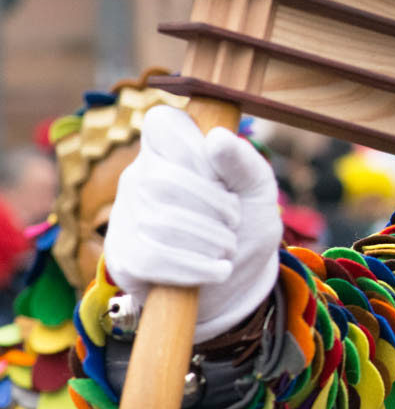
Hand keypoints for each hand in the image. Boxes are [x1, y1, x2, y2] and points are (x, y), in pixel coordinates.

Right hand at [104, 105, 282, 341]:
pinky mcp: (123, 256)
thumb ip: (245, 162)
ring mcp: (126, 216)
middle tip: (235, 220)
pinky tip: (218, 270)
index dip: (194, 149)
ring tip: (228, 247)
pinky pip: (152, 257)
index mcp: (169, 150)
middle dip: (213, 205)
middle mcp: (138, 176)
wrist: (235, 285)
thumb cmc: (246, 226)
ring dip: (211, 239)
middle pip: (163, 180)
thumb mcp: (258, 193)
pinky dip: (196, 267)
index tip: (221, 177)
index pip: (162, 123)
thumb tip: (217, 138)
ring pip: (159, 221)